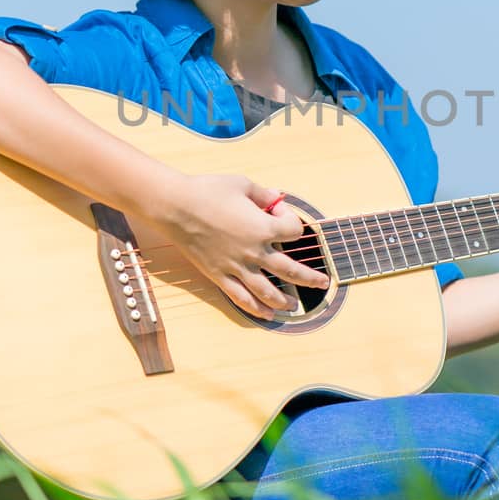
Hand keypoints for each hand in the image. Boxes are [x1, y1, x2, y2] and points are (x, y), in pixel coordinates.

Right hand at [147, 172, 329, 319]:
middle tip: (323, 283)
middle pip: (291, 269)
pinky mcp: (220, 275)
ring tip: (295, 306)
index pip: (294, 231)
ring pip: (268, 291)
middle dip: (310, 277)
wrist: (176, 207)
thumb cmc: (209, 191)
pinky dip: (256, 308)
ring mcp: (237, 267)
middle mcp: (254, 251)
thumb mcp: (242, 184)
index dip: (292, 220)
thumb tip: (276, 198)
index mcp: (263, 227)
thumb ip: (264, 194)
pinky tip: (267, 315)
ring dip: (285, 300)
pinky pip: (241, 297)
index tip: (281, 212)